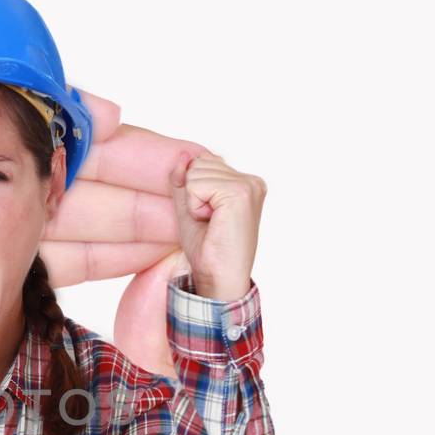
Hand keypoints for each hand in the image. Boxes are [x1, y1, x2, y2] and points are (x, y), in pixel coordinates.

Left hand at [169, 151, 264, 301]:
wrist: (220, 279)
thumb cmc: (208, 250)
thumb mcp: (189, 207)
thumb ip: (184, 180)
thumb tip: (182, 156)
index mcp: (245, 183)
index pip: (202, 161)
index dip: (192, 190)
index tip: (208, 217)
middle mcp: (251, 181)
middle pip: (198, 163)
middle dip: (192, 194)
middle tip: (209, 222)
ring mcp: (249, 185)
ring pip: (195, 172)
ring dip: (193, 202)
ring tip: (211, 224)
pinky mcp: (240, 192)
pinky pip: (196, 184)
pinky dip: (194, 206)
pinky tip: (211, 223)